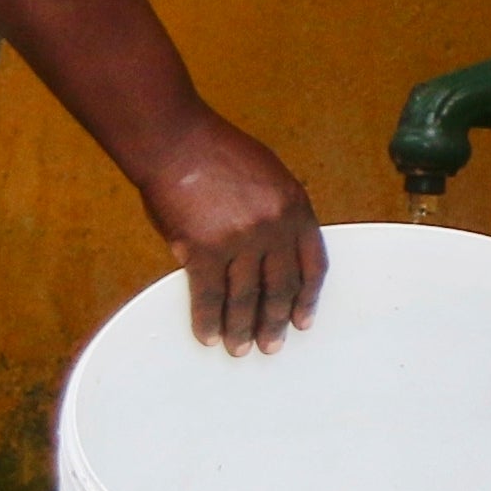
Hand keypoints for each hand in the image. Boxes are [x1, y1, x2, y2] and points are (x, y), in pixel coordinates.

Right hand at [141, 113, 324, 353]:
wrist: (176, 140)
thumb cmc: (217, 153)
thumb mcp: (269, 176)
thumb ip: (277, 213)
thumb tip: (270, 256)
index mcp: (296, 207)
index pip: (313, 264)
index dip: (308, 298)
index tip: (303, 320)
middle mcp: (275, 227)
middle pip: (281, 288)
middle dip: (275, 322)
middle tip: (272, 346)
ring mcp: (241, 240)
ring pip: (246, 298)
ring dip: (242, 329)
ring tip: (239, 349)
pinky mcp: (205, 249)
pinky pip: (210, 296)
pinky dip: (208, 320)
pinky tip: (208, 336)